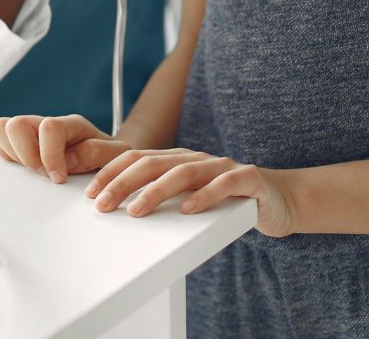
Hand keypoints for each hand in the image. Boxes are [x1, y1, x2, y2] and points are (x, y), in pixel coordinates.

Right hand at [0, 114, 130, 183]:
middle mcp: (47, 124)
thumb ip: (97, 153)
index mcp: (72, 124)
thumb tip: (67, 159)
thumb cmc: (109, 158)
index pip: (50, 127)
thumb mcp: (115, 155)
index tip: (58, 178)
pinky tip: (21, 168)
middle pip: (17, 123)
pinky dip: (3, 154)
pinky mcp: (18, 142)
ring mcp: (31, 131)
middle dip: (26, 155)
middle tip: (41, 173)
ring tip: (30, 171)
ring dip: (12, 154)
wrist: (106, 158)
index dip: (50, 155)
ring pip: (2, 127)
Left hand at [84, 148, 295, 237]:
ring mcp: (223, 166)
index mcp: (179, 160)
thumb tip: (118, 209)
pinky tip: (188, 209)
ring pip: (183, 172)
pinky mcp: (248, 179)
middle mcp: (197, 158)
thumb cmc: (228, 202)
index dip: (112, 173)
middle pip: (153, 164)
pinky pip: (225, 184)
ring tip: (135, 210)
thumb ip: (162, 196)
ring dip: (155, 191)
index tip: (90, 193)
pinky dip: (205, 196)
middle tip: (101, 204)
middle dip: (122, 182)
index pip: (138, 159)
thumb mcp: (190, 197)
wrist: (278, 199)